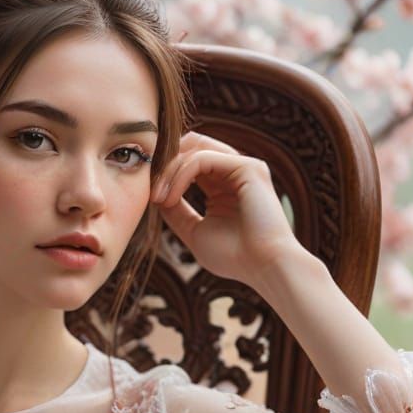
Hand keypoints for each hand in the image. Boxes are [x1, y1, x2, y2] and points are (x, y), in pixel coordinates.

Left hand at [150, 130, 303, 285]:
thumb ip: (176, 211)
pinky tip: (171, 198)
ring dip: (169, 171)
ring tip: (158, 198)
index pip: (188, 161)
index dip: (164, 172)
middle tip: (150, 191)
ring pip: (194, 148)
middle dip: (164, 165)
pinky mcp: (247, 167)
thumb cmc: (233, 257)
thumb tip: (154, 195)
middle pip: (190, 145)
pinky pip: (202, 159)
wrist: (264, 267)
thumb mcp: (194, 231)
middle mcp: (233, 171)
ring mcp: (242, 166)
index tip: (148, 196)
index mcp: (222, 185)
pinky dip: (180, 176)